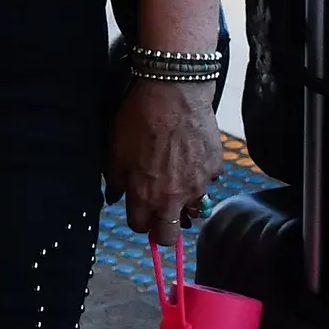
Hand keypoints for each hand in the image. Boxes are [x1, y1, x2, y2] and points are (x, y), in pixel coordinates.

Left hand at [108, 77, 219, 242]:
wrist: (172, 94)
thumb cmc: (138, 120)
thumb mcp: (114, 150)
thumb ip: (114, 179)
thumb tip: (114, 196)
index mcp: (145, 195)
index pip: (141, 228)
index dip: (137, 221)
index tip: (137, 213)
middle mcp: (174, 197)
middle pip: (170, 234)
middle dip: (162, 229)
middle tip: (158, 214)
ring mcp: (199, 185)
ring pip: (192, 210)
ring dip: (183, 203)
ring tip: (175, 183)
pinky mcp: (215, 170)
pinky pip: (206, 183)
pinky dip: (198, 178)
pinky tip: (189, 160)